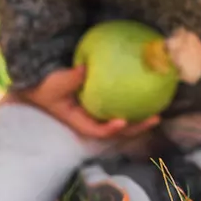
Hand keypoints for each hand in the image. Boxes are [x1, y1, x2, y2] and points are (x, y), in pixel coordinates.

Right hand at [17, 66, 161, 139]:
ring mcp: (97, 115)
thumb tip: (85, 68)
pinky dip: (134, 107)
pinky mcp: (102, 106)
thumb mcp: (56, 84)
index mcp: (78, 120)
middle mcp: (91, 121)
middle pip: (116, 131)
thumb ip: (70, 78)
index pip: (96, 131)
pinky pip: (120, 109)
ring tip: (158, 114)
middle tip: (155, 118)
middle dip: (136, 128)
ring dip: (139, 121)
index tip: (122, 121)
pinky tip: (148, 98)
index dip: (109, 129)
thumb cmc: (46, 86)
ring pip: (121, 124)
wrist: (42, 85)